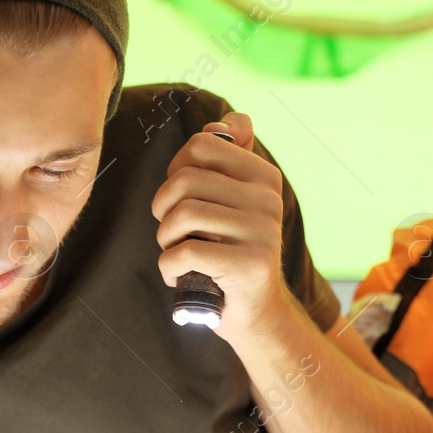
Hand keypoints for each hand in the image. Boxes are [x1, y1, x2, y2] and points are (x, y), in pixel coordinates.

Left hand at [151, 112, 296, 343]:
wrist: (255, 313)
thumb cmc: (232, 253)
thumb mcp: (235, 202)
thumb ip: (235, 157)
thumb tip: (234, 119)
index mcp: (264, 177)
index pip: (201, 145)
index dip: (175, 171)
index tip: (179, 200)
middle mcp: (268, 200)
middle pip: (185, 180)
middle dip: (164, 209)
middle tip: (172, 232)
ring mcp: (262, 232)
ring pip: (183, 215)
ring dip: (165, 239)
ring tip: (176, 252)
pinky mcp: (249, 265)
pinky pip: (185, 252)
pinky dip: (168, 267)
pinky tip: (178, 275)